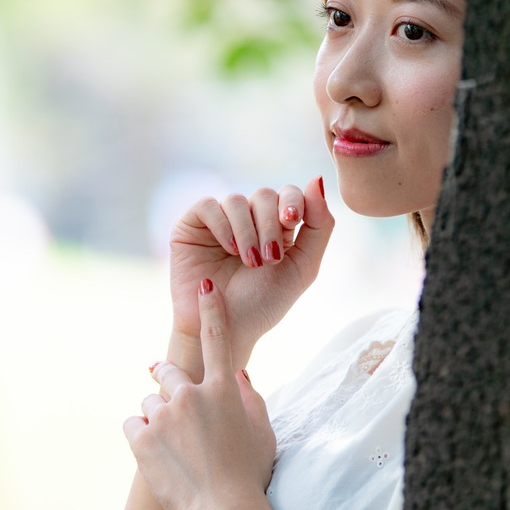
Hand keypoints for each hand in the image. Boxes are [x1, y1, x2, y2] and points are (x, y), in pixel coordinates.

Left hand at [123, 280, 276, 509]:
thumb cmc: (250, 475)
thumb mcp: (262, 431)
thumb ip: (250, 397)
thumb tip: (239, 373)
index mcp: (224, 389)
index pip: (216, 338)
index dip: (210, 308)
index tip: (203, 286)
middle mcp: (191, 394)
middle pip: (167, 372)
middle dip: (167, 381)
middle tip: (174, 406)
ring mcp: (163, 415)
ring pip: (149, 402)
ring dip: (157, 419)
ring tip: (175, 450)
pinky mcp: (140, 437)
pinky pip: (132, 424)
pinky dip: (141, 437)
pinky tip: (159, 457)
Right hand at [168, 178, 332, 378]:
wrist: (226, 330)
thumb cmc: (263, 304)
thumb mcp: (303, 267)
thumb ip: (319, 225)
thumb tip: (316, 179)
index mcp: (275, 227)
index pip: (288, 194)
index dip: (293, 202)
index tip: (292, 221)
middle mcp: (247, 220)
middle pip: (264, 195)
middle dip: (270, 225)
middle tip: (269, 258)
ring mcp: (218, 222)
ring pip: (236, 200)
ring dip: (248, 231)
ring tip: (249, 261)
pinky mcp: (191, 226)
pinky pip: (208, 205)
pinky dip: (222, 225)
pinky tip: (229, 249)